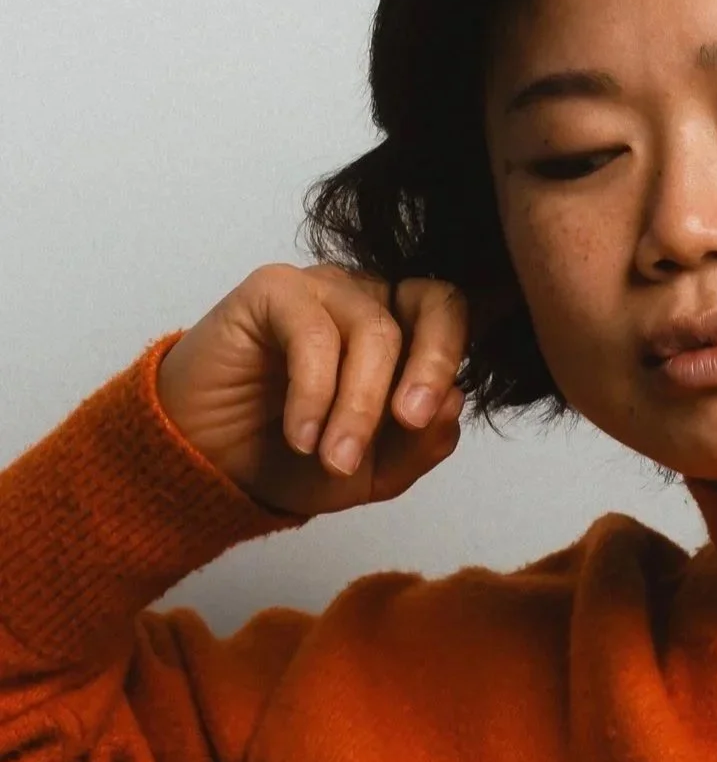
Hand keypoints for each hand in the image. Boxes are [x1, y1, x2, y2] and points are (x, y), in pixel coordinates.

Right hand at [155, 263, 466, 518]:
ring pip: (376, 331)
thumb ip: (424, 443)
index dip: (455, 359)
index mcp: (408, 334)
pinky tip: (300, 437)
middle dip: (431, 367)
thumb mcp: (378, 471)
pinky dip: (314, 395)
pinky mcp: (273, 290)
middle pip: (434, 304)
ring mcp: (324, 290)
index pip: (456, 319)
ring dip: (360, 406)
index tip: (427, 418)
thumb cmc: (298, 458)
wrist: (215, 466)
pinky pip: (315, 336)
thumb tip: (454, 399)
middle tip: (408, 422)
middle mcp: (372, 301)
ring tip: (334, 458)